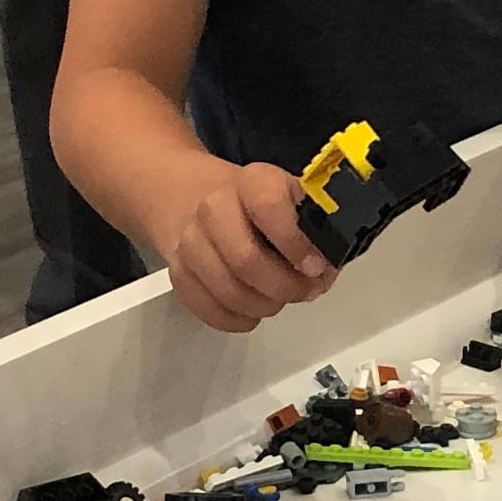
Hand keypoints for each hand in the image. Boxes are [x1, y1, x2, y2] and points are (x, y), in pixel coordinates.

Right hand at [160, 157, 337, 331]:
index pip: (268, 207)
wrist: (198, 198)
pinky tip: (252, 310)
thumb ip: (315, 232)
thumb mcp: (294, 200)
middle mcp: (214, 207)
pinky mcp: (178, 271)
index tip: (315, 267)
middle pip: (244, 259)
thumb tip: (323, 272)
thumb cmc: (259, 206)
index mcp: (252, 182)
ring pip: (227, 290)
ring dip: (262, 306)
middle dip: (283, 286)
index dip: (295, 243)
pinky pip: (208, 309)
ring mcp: (190, 240)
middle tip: (303, 291)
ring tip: (278, 299)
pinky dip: (236, 318)